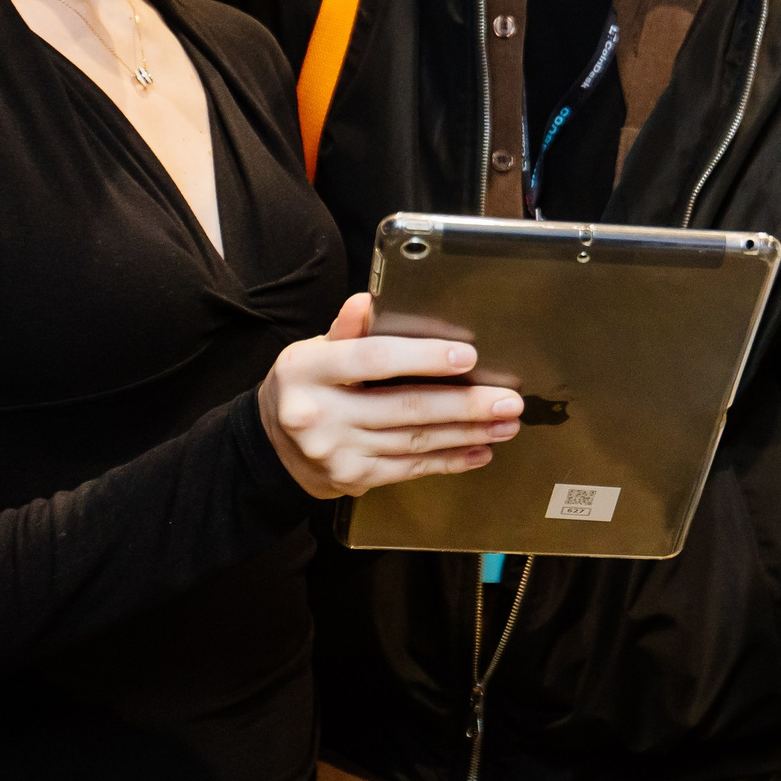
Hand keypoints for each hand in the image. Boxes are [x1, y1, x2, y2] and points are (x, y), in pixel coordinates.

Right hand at [257, 294, 521, 498]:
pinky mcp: (352, 479)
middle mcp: (319, 414)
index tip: (467, 357)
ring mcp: (335, 452)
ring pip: (414, 441)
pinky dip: (448, 461)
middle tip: (508, 400)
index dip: (423, 358)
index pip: (373, 359)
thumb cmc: (307, 385)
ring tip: (506, 424)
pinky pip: (409, 469)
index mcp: (309, 369)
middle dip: (465, 404)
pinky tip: (479, 451)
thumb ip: (347, 330)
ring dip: (467, 433)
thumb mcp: (315, 350)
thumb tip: (369, 301)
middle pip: (404, 407)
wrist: (273, 447)